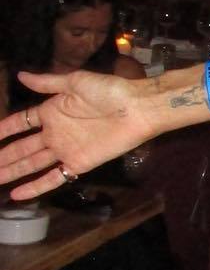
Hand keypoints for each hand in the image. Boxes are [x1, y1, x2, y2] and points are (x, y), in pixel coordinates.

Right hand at [0, 70, 159, 197]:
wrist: (137, 109)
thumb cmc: (109, 91)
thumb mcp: (75, 82)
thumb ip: (47, 82)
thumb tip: (20, 75)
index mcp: (52, 111)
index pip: (21, 122)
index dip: (4, 129)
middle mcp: (56, 132)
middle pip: (22, 148)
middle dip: (3, 156)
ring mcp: (66, 150)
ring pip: (32, 164)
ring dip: (13, 172)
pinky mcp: (78, 164)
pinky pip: (53, 178)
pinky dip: (36, 187)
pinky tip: (17, 194)